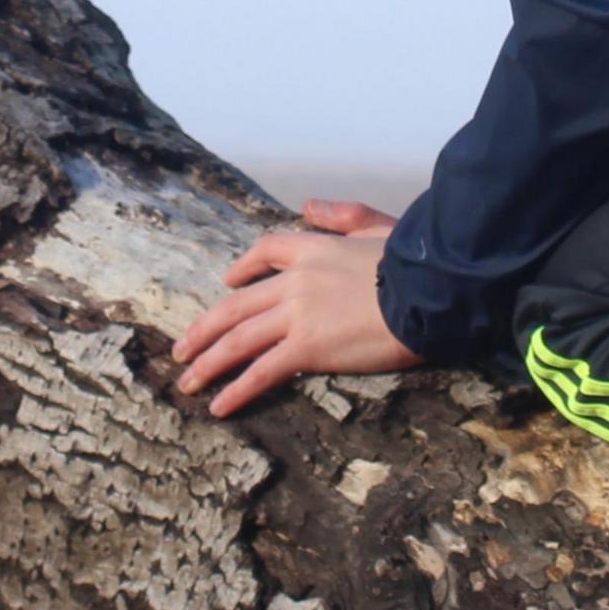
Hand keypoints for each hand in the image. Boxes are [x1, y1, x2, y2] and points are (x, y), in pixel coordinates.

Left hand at [171, 198, 418, 416]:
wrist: (428, 290)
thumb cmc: (414, 261)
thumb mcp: (375, 225)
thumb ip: (340, 214)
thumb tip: (308, 204)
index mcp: (312, 249)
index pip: (266, 250)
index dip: (242, 267)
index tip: (227, 281)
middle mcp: (295, 281)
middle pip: (236, 306)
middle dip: (204, 329)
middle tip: (180, 349)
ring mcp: (297, 315)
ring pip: (238, 340)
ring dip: (207, 362)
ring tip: (186, 382)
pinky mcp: (307, 348)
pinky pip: (261, 371)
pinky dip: (236, 389)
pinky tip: (219, 405)